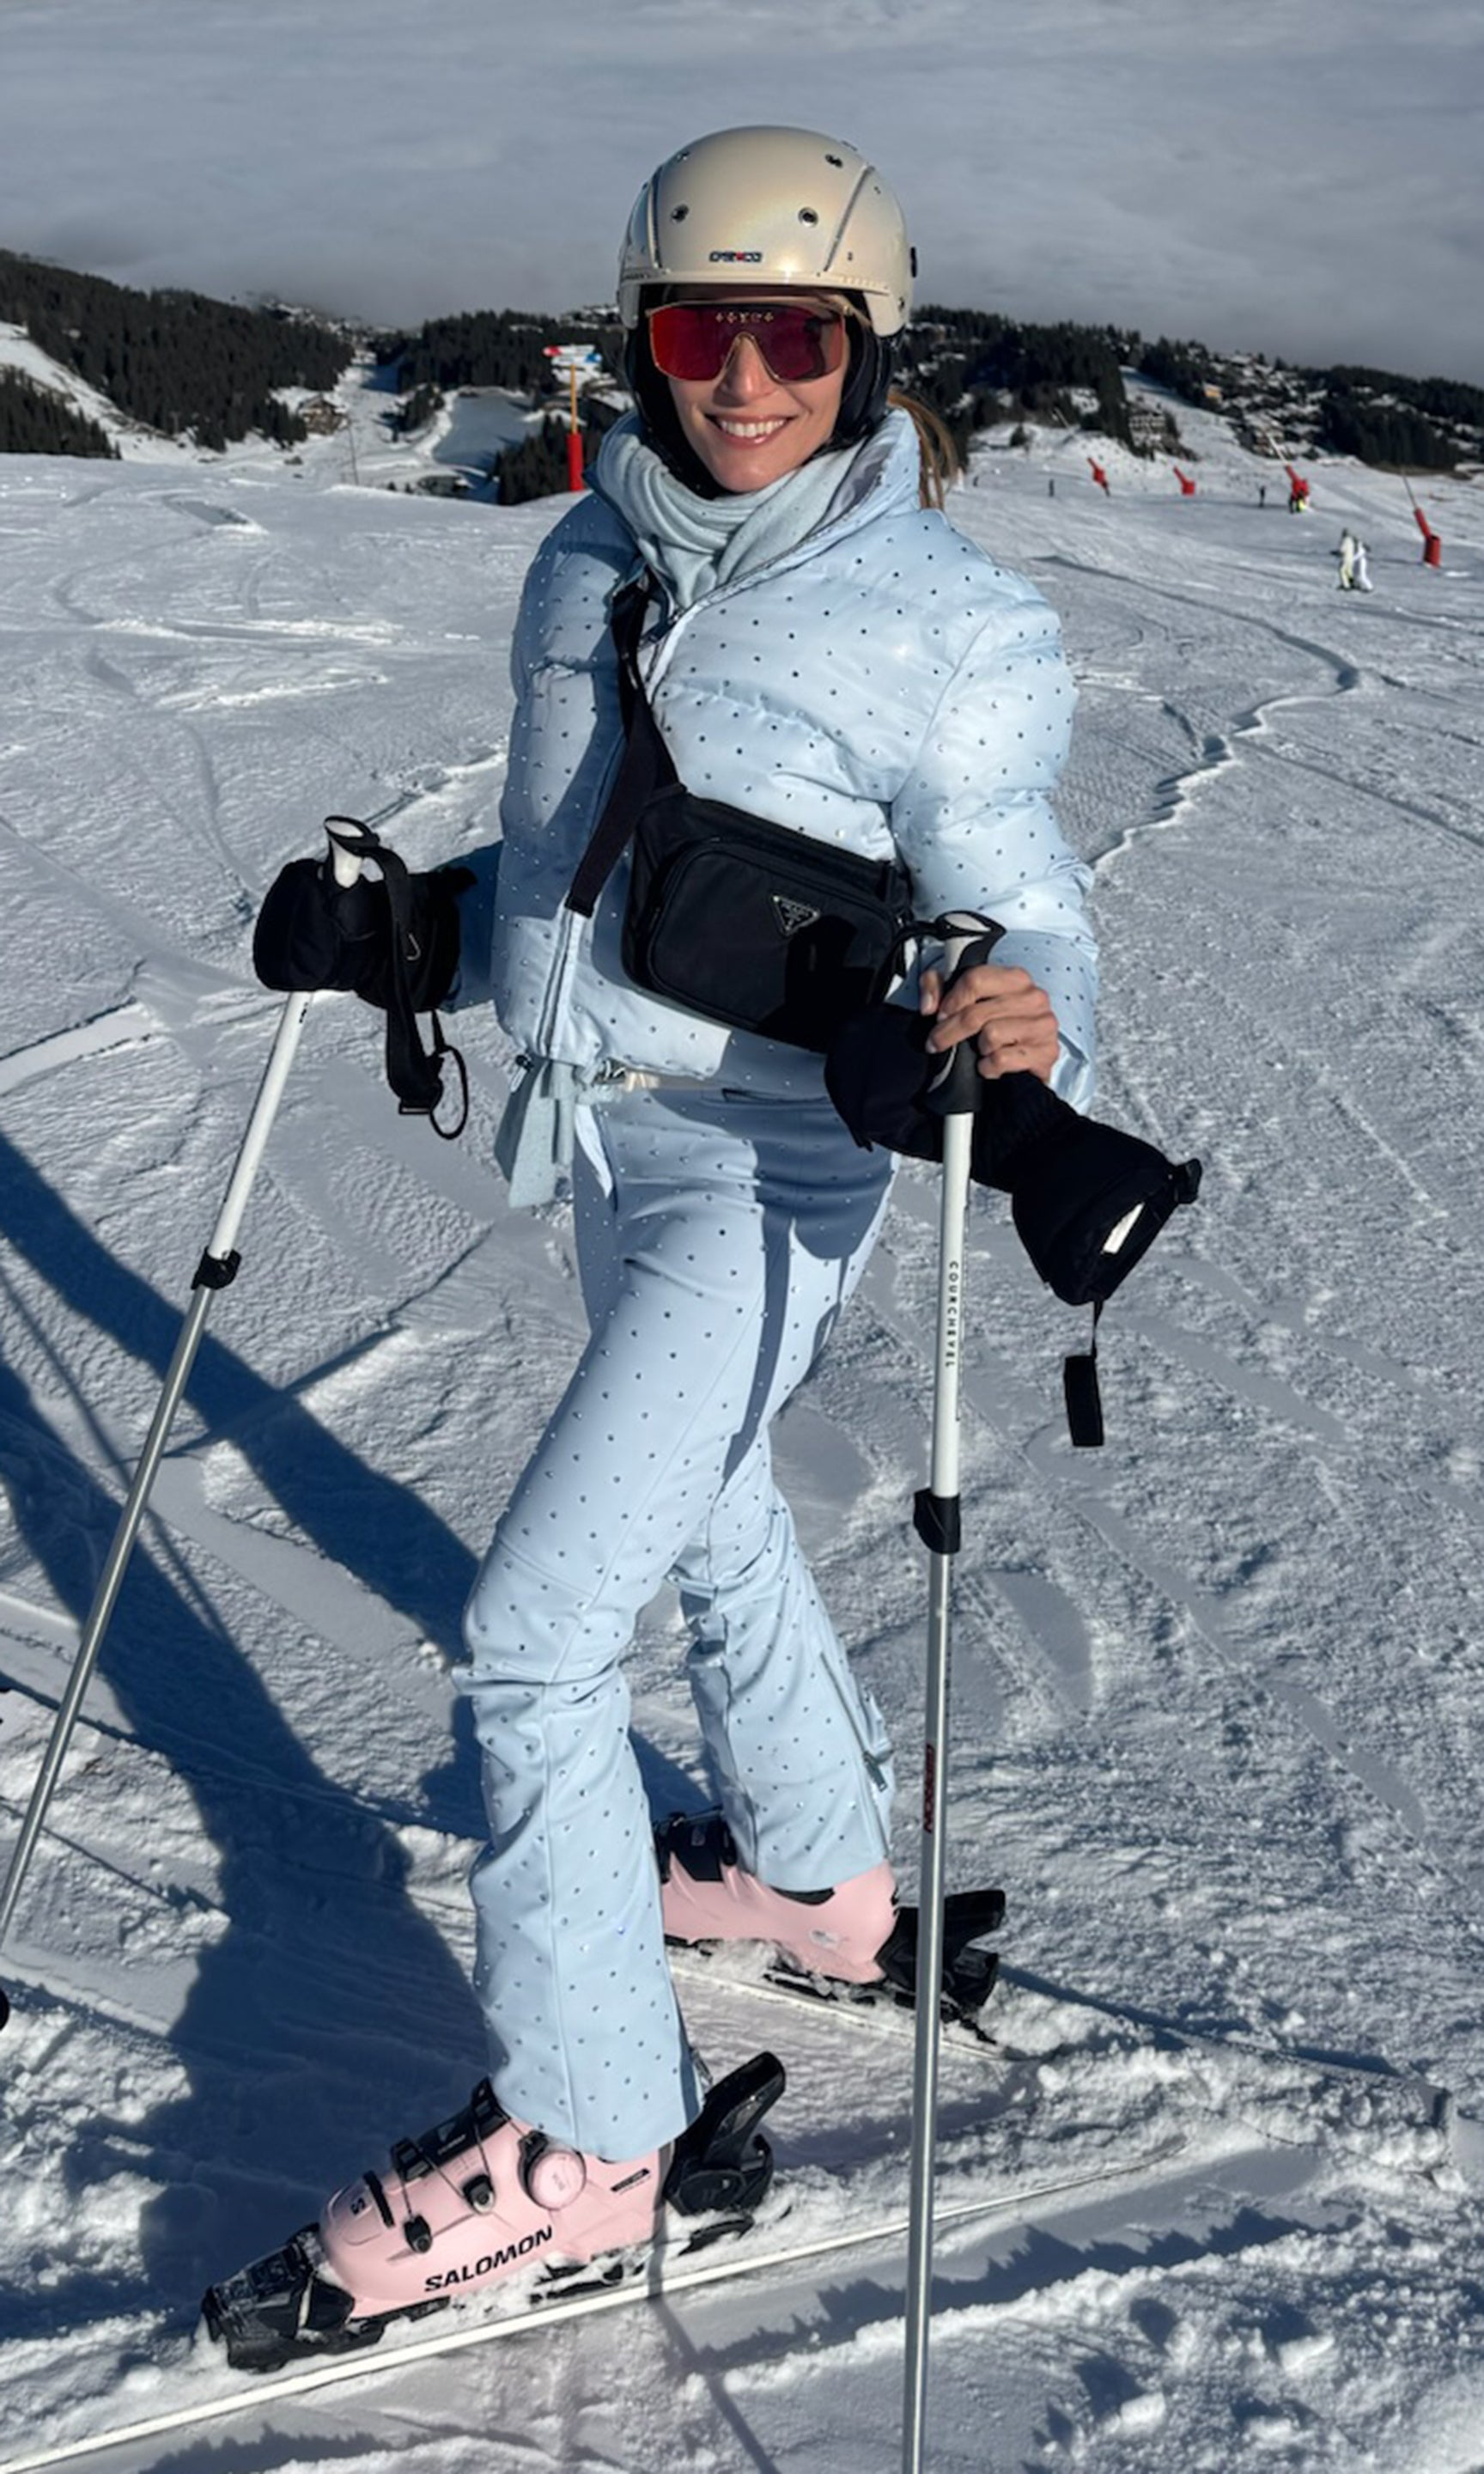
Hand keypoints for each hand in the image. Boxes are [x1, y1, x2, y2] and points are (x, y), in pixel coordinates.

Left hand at [920, 959, 1059, 1083]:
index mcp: (1015, 978)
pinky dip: (989, 1067)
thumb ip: (938, 988)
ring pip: (990, 1035)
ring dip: (978, 1048)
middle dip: (949, 1031)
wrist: (1029, 1060)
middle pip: (976, 1013)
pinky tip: (991, 1064)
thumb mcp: (967, 1001)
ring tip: (981, 1050)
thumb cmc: (999, 1027)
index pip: (975, 980)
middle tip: (937, 1042)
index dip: (950, 1000)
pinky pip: (1002, 1059)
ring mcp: (1043, 1025)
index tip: (939, 1016)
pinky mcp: (1046, 1052)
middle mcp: (1033, 997)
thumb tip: (928, 1005)